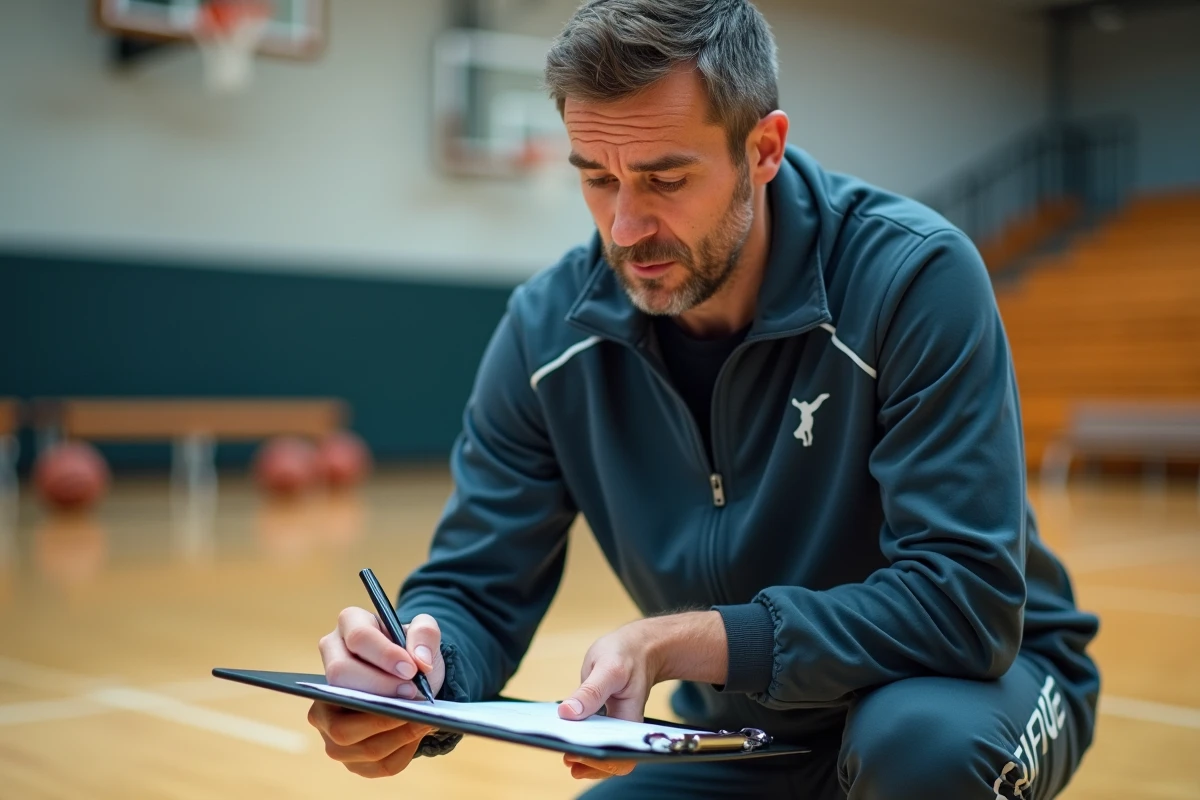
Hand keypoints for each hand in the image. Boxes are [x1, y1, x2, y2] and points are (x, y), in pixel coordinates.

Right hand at [307, 607, 446, 777]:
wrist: (413, 686)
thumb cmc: (413, 657)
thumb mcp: (425, 636)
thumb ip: (426, 634)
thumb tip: (420, 660)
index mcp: (348, 628)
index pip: (358, 639)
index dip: (384, 655)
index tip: (411, 669)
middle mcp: (328, 667)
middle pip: (341, 681)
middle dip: (381, 691)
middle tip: (415, 695)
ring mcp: (325, 711)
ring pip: (344, 730)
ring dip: (389, 730)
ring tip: (421, 719)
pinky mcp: (336, 744)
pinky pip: (363, 761)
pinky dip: (395, 752)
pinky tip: (414, 736)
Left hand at [556, 611, 728, 780]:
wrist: (639, 647)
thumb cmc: (626, 654)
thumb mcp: (608, 667)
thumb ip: (590, 691)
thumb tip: (567, 713)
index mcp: (630, 719)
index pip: (621, 756)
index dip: (599, 763)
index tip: (574, 755)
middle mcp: (625, 727)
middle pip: (613, 760)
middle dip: (590, 766)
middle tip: (568, 760)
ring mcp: (616, 724)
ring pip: (605, 752)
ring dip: (586, 758)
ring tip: (566, 757)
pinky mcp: (606, 719)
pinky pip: (597, 738)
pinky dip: (583, 742)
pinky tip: (568, 740)